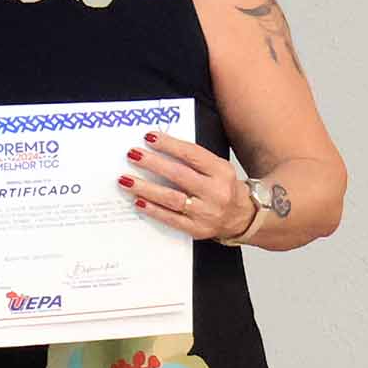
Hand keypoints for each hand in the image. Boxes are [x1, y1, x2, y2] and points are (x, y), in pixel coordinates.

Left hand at [121, 130, 249, 240]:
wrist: (241, 217)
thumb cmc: (224, 188)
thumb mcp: (218, 168)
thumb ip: (194, 160)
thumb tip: (160, 147)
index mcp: (222, 172)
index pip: (192, 154)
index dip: (170, 145)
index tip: (149, 138)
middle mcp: (215, 191)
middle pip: (179, 175)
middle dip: (153, 163)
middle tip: (133, 155)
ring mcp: (206, 212)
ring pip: (172, 198)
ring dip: (146, 188)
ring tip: (126, 180)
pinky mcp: (196, 229)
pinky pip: (171, 219)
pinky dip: (153, 210)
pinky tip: (138, 201)